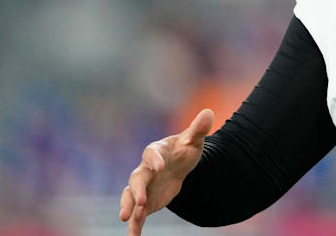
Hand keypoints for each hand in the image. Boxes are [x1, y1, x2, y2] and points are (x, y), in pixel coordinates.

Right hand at [119, 109, 214, 235]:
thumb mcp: (194, 139)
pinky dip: (134, 224)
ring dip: (128, 207)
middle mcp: (145, 169)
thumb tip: (209, 112)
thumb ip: (198, 129)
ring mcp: (143, 187)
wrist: (180, 164)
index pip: (151, 154)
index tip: (160, 166)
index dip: (154, 160)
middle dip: (137, 190)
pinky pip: (137, 213)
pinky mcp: (145, 201)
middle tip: (140, 201)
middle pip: (136, 178)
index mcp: (156, 152)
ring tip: (126, 220)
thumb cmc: (185, 148)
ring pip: (130, 197)